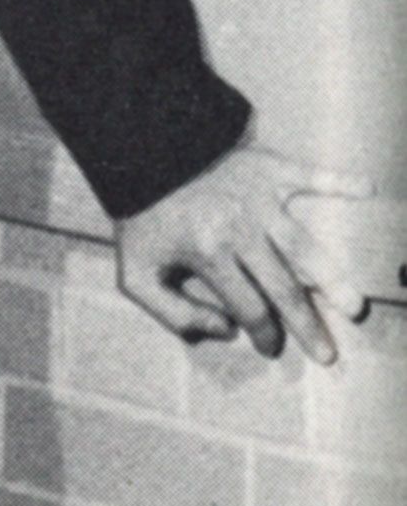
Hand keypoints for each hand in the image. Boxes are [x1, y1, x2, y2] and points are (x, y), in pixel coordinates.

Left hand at [115, 142, 371, 366]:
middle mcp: (240, 229)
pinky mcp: (271, 168)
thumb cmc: (143, 217)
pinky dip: (341, 182)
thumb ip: (173, 314)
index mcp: (209, 254)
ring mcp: (261, 199)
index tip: (271, 347)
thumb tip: (225, 331)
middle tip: (329, 354)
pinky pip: (313, 176)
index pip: (248, 307)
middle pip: (283, 287)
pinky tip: (369, 189)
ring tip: (353, 304)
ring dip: (331, 277)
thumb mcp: (136, 275)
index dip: (262, 334)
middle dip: (307, 325)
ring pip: (305, 245)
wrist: (143, 152)